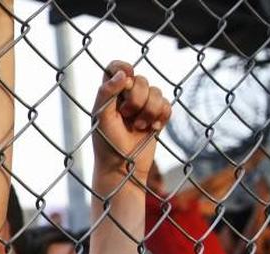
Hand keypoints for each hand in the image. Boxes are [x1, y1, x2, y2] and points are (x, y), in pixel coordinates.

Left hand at [91, 61, 171, 179]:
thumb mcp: (102, 118)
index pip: (116, 67)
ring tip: (139, 127)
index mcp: (108, 94)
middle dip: (137, 99)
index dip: (124, 67)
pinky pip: (167, 105)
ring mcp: (142, 106)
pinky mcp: (156, 116)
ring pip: (157, 91)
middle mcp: (125, 96)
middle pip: (141, 80)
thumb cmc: (106, 144)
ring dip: (149, 111)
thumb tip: (124, 74)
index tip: (127, 76)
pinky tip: (152, 129)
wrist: (123, 169)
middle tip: (127, 116)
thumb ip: (107, 93)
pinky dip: (161, 116)